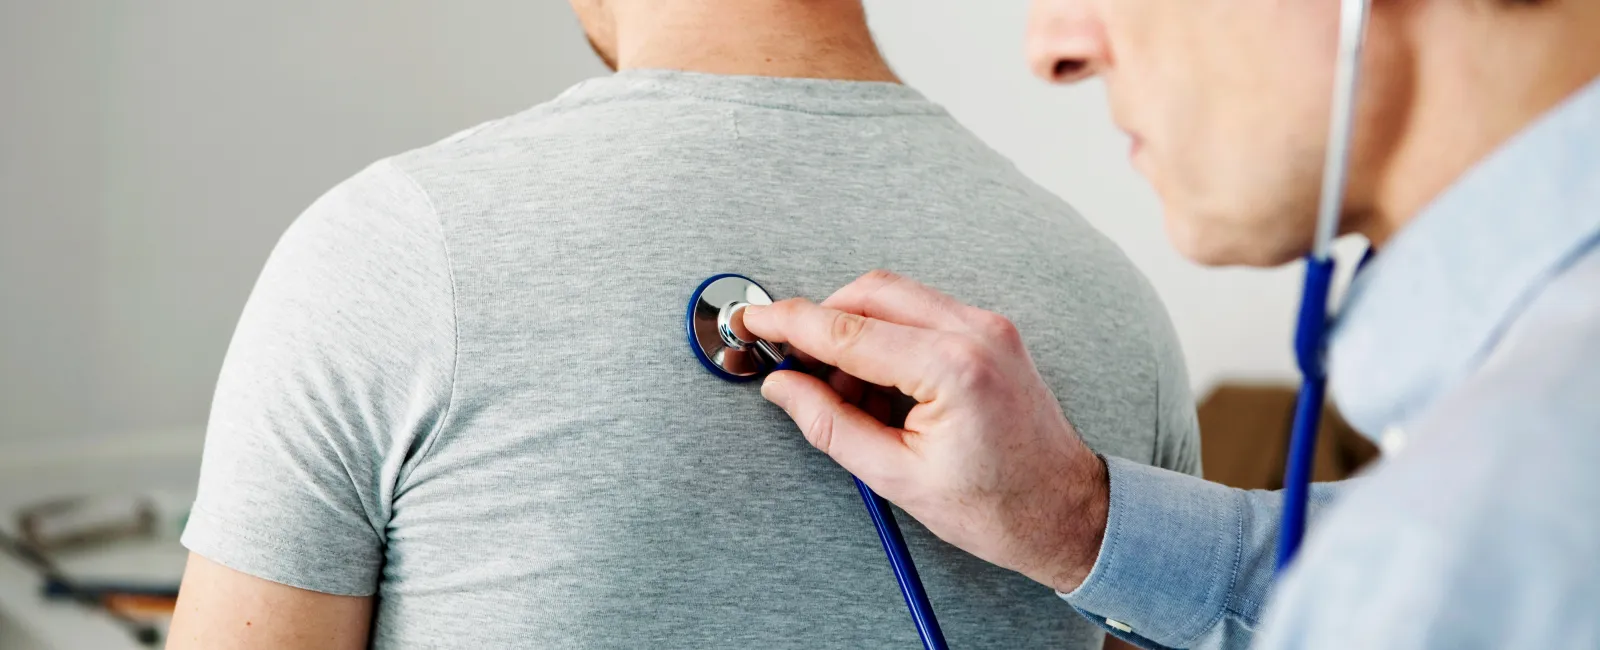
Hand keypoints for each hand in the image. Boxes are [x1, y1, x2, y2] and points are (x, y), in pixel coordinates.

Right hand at [742, 270, 1109, 591]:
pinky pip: (921, 314)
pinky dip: (887, 340)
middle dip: (822, 323)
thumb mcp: (897, 477)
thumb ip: (830, 424)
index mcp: (953, 369)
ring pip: (894, 298)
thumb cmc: (998, 508)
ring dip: (855, 334)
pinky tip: (882, 392)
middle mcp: (976, 332)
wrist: (1067, 513)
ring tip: (849, 400)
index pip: (847, 330)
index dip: (789, 324)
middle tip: (793, 366)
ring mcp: (989, 326)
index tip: (753, 321)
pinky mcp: (992, 332)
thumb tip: (782, 387)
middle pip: (870, 293)